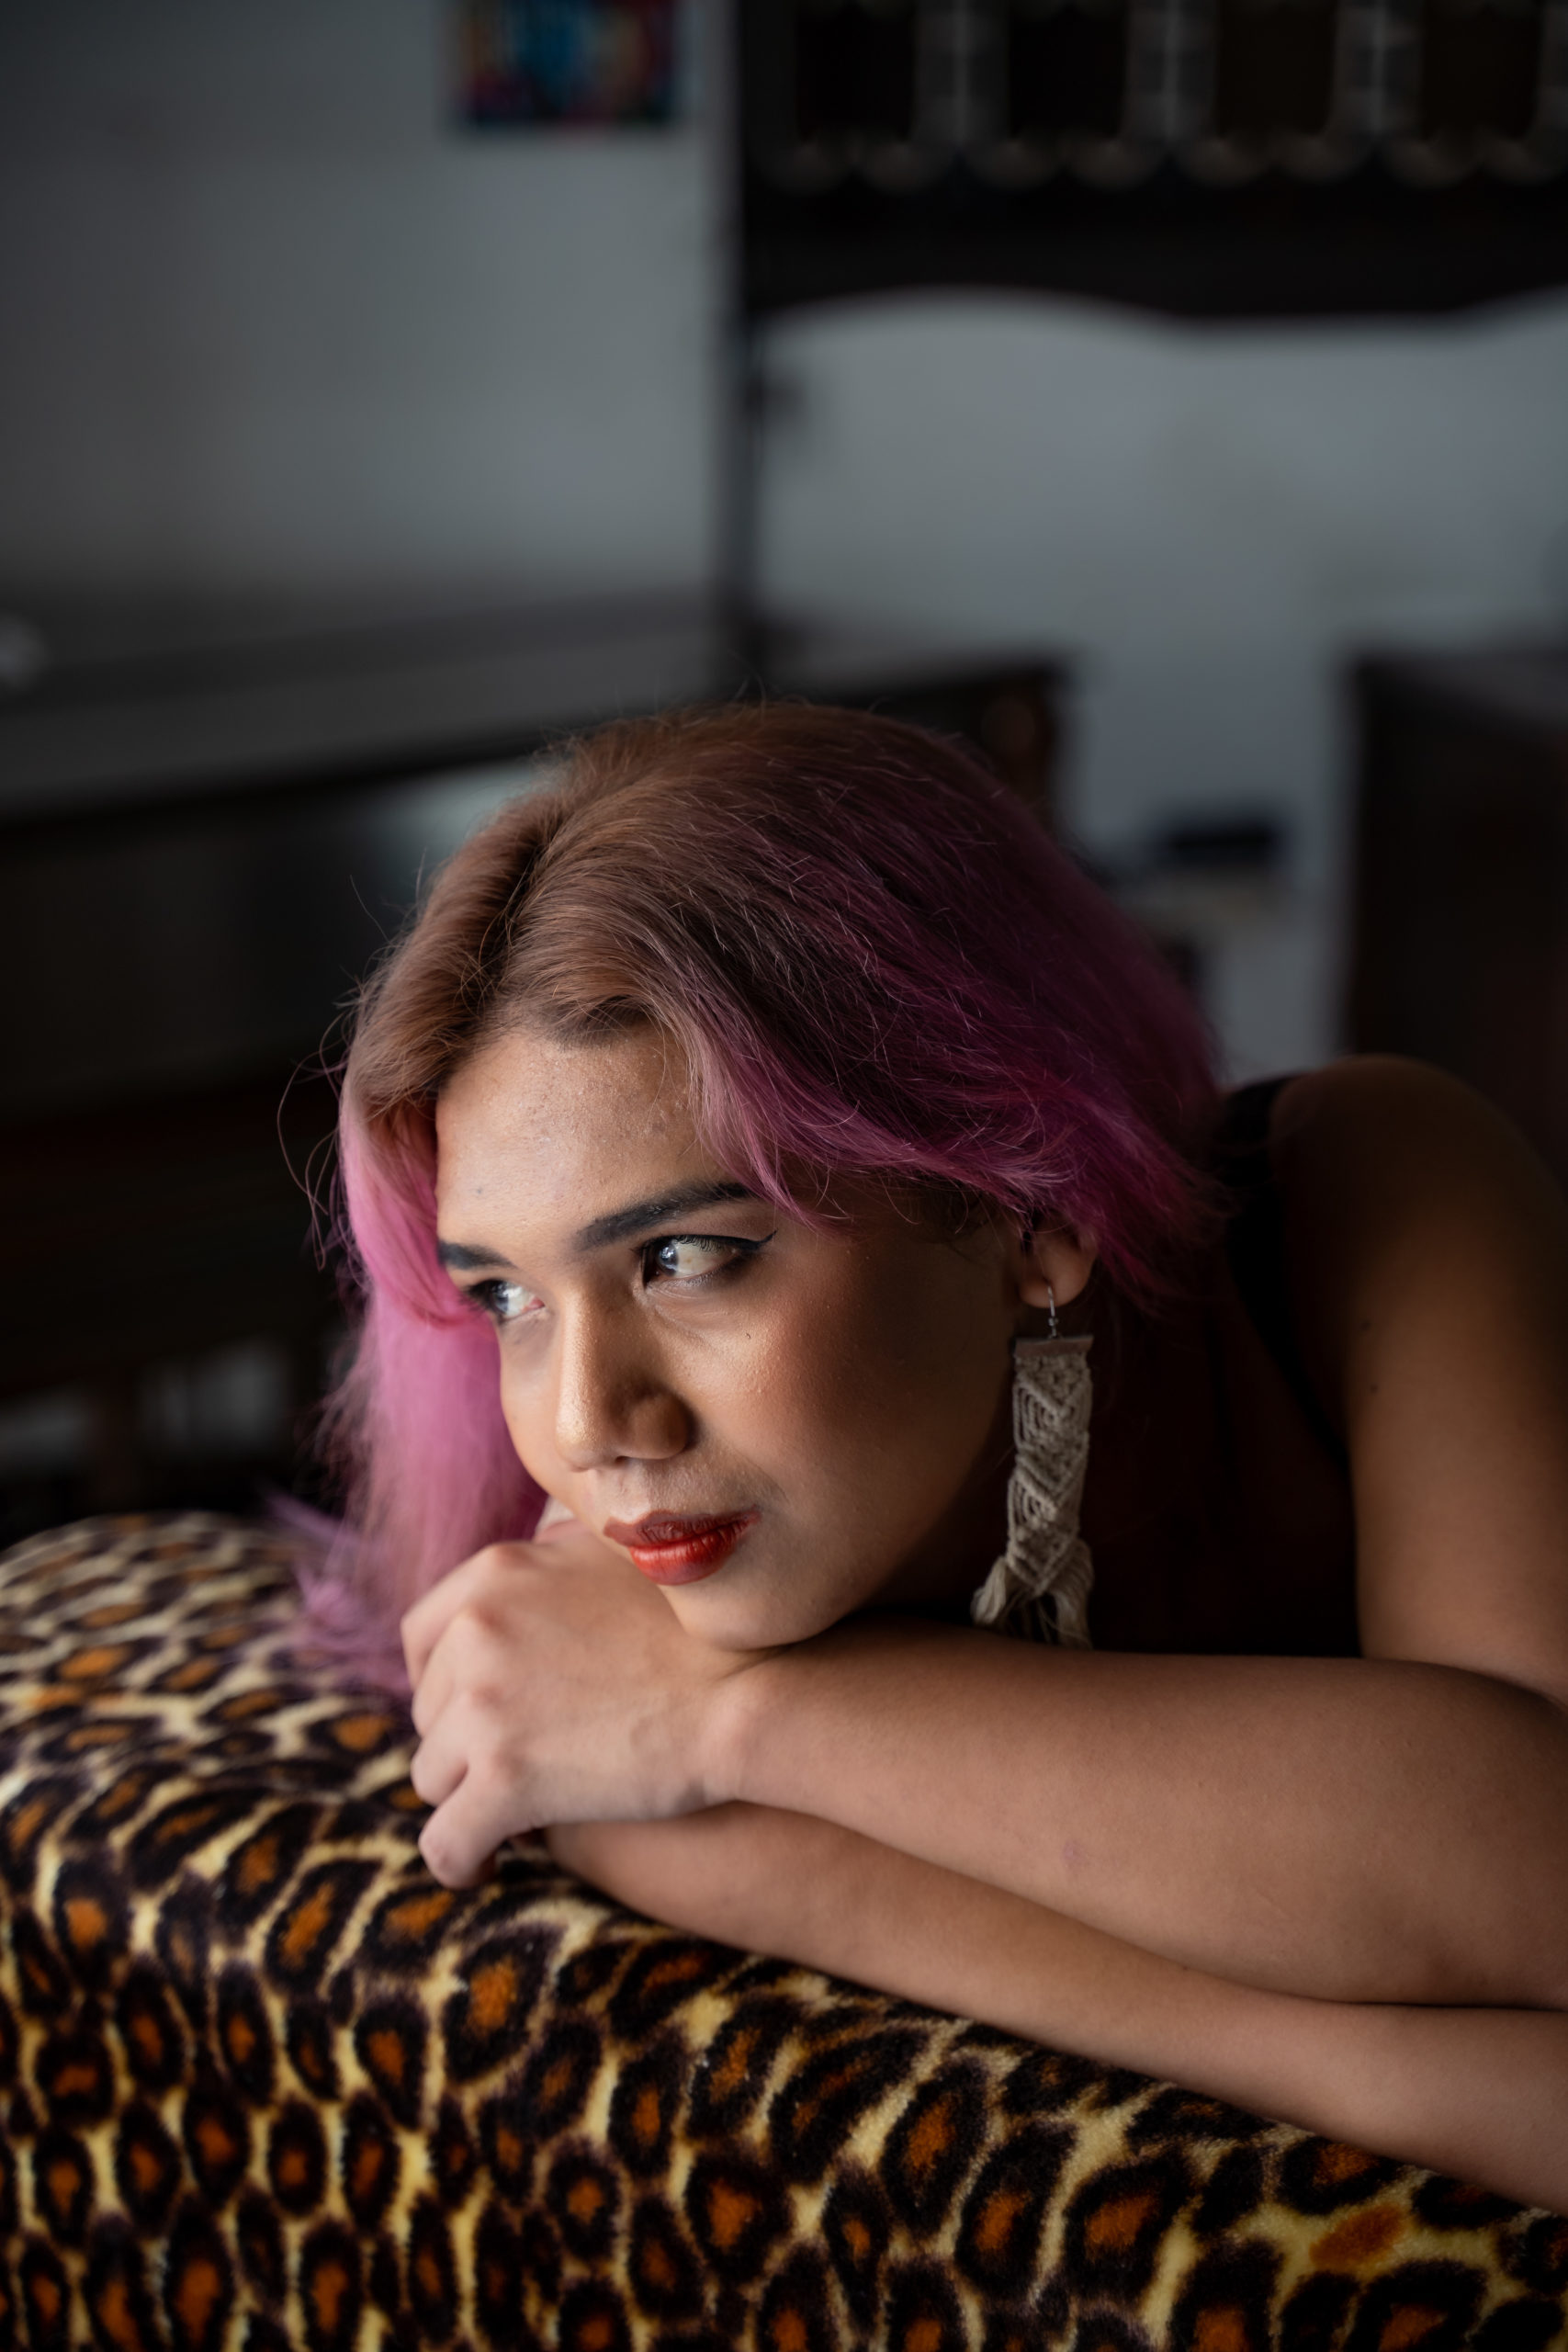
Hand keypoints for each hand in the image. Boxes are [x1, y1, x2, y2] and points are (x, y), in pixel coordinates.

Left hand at [404, 1526, 765, 1887]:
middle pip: (430, 1711)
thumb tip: (535, 1554)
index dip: (443, 1683)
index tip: (475, 1712)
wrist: (752, 1688)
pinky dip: (459, 1860)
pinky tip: (485, 1867)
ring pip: (433, 1776)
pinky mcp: (506, 1782)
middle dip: (463, 1742)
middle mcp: (475, 1632)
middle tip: (515, 1765)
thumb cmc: (702, 1626)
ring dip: (467, 1797)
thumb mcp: (616, 1552)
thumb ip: (557, 1554)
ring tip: (510, 1816)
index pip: (421, 1636)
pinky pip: (446, 1842)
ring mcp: (484, 1709)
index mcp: (495, 1575)